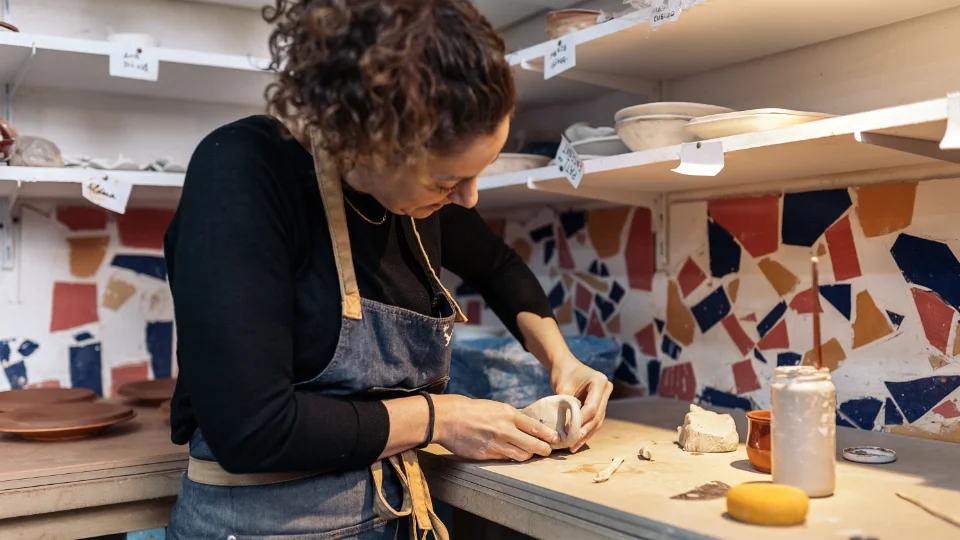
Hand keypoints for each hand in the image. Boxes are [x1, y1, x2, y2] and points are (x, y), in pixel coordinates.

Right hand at [432, 394, 558, 461]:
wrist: (447, 418)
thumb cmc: (471, 410)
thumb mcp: (495, 407)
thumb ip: (510, 418)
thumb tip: (526, 427)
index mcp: (508, 414)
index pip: (535, 427)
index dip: (548, 435)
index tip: (556, 439)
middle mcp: (505, 430)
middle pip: (533, 445)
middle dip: (544, 449)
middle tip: (548, 451)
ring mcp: (496, 444)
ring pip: (521, 455)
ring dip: (528, 455)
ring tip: (530, 454)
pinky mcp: (486, 455)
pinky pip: (504, 459)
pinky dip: (510, 458)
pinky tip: (511, 454)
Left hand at [550, 358, 612, 452]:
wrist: (565, 366)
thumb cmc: (563, 374)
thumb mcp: (562, 388)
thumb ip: (566, 405)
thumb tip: (565, 428)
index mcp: (599, 382)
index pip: (592, 407)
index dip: (581, 420)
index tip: (568, 430)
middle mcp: (606, 390)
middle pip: (597, 416)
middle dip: (584, 431)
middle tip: (572, 443)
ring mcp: (604, 398)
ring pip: (597, 421)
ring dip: (585, 434)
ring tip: (573, 446)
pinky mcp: (599, 405)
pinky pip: (594, 421)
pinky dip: (585, 431)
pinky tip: (576, 442)